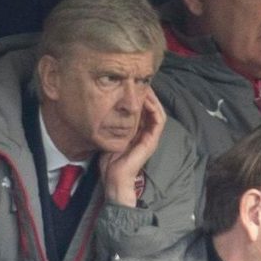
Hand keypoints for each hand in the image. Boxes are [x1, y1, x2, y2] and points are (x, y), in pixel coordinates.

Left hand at [100, 90, 165, 206]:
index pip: (144, 111)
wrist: (114, 179)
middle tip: (139, 82)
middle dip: (148, 94)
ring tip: (145, 87)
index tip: (132, 86)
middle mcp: (146, 134)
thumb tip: (103, 110)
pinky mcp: (151, 141)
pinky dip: (154, 108)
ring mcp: (150, 137)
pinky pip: (158, 120)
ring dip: (153, 98)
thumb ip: (110, 125)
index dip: (141, 97)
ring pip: (158, 112)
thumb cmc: (110, 162)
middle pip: (152, 109)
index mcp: (138, 133)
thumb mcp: (109, 137)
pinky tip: (146, 100)